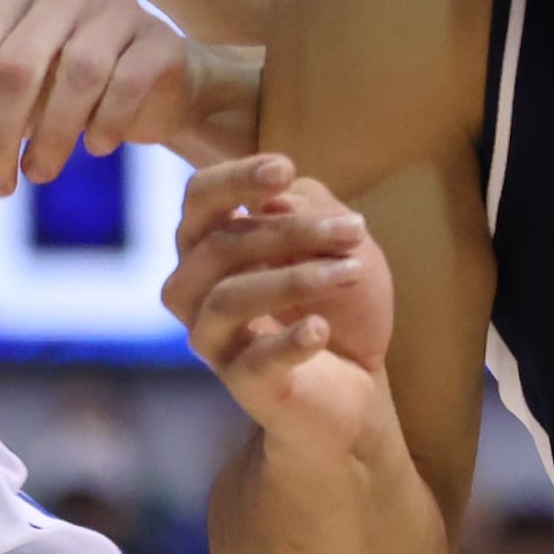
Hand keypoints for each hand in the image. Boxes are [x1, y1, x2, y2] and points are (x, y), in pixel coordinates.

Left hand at [0, 0, 262, 194]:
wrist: (156, 84)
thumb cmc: (63, 83)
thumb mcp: (0, 87)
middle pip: (18, 66)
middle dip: (1, 135)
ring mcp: (118, 7)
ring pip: (77, 76)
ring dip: (51, 139)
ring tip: (38, 173)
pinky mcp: (158, 39)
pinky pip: (126, 84)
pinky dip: (104, 124)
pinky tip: (94, 147)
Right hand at [163, 155, 395, 458]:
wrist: (356, 381)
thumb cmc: (340, 300)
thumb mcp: (340, 241)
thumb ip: (310, 208)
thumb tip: (275, 201)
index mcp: (212, 242)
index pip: (201, 197)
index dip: (236, 178)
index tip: (285, 169)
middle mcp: (198, 288)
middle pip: (220, 244)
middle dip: (289, 230)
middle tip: (355, 229)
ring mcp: (213, 338)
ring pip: (230, 297)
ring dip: (298, 280)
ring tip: (352, 273)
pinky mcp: (241, 384)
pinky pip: (254, 360)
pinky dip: (290, 341)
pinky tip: (320, 330)